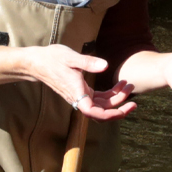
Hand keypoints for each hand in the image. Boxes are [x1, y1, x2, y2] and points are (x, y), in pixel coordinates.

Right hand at [19, 44, 134, 119]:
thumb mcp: (70, 57)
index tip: (123, 110)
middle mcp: (79, 98)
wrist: (37, 62)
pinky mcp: (82, 92)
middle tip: (135, 102)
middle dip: (119, 109)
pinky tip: (119, 84)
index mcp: (76, 93)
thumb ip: (88, 62)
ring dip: (116, 100)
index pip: (93, 112)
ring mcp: (81, 96)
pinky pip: (99, 98)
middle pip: (101, 113)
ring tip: (129, 86)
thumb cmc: (51, 59)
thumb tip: (105, 65)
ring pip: (102, 106)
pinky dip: (110, 94)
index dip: (109, 115)